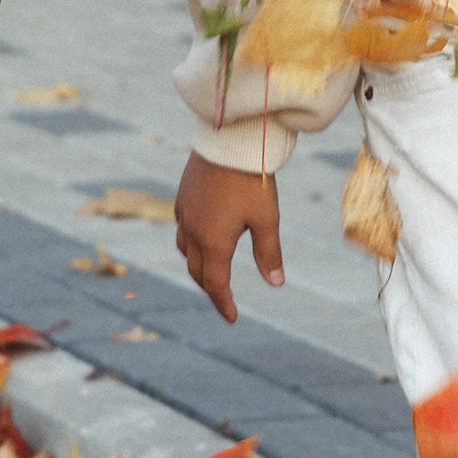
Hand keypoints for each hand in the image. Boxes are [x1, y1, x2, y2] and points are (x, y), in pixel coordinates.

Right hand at [176, 151, 282, 322]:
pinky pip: (182, 228)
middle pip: (197, 271)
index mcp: (214, 241)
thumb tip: (275, 283)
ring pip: (185, 250)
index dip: (224, 303)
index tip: (233, 318)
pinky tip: (203, 235)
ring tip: (212, 270)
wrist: (229, 139)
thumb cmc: (251, 179)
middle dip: (210, 288)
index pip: (216, 284)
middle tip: (224, 299)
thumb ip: (269, 253)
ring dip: (198, 266)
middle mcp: (193, 231)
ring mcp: (184, 212)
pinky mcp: (182, 196)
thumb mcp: (266, 218)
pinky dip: (191, 243)